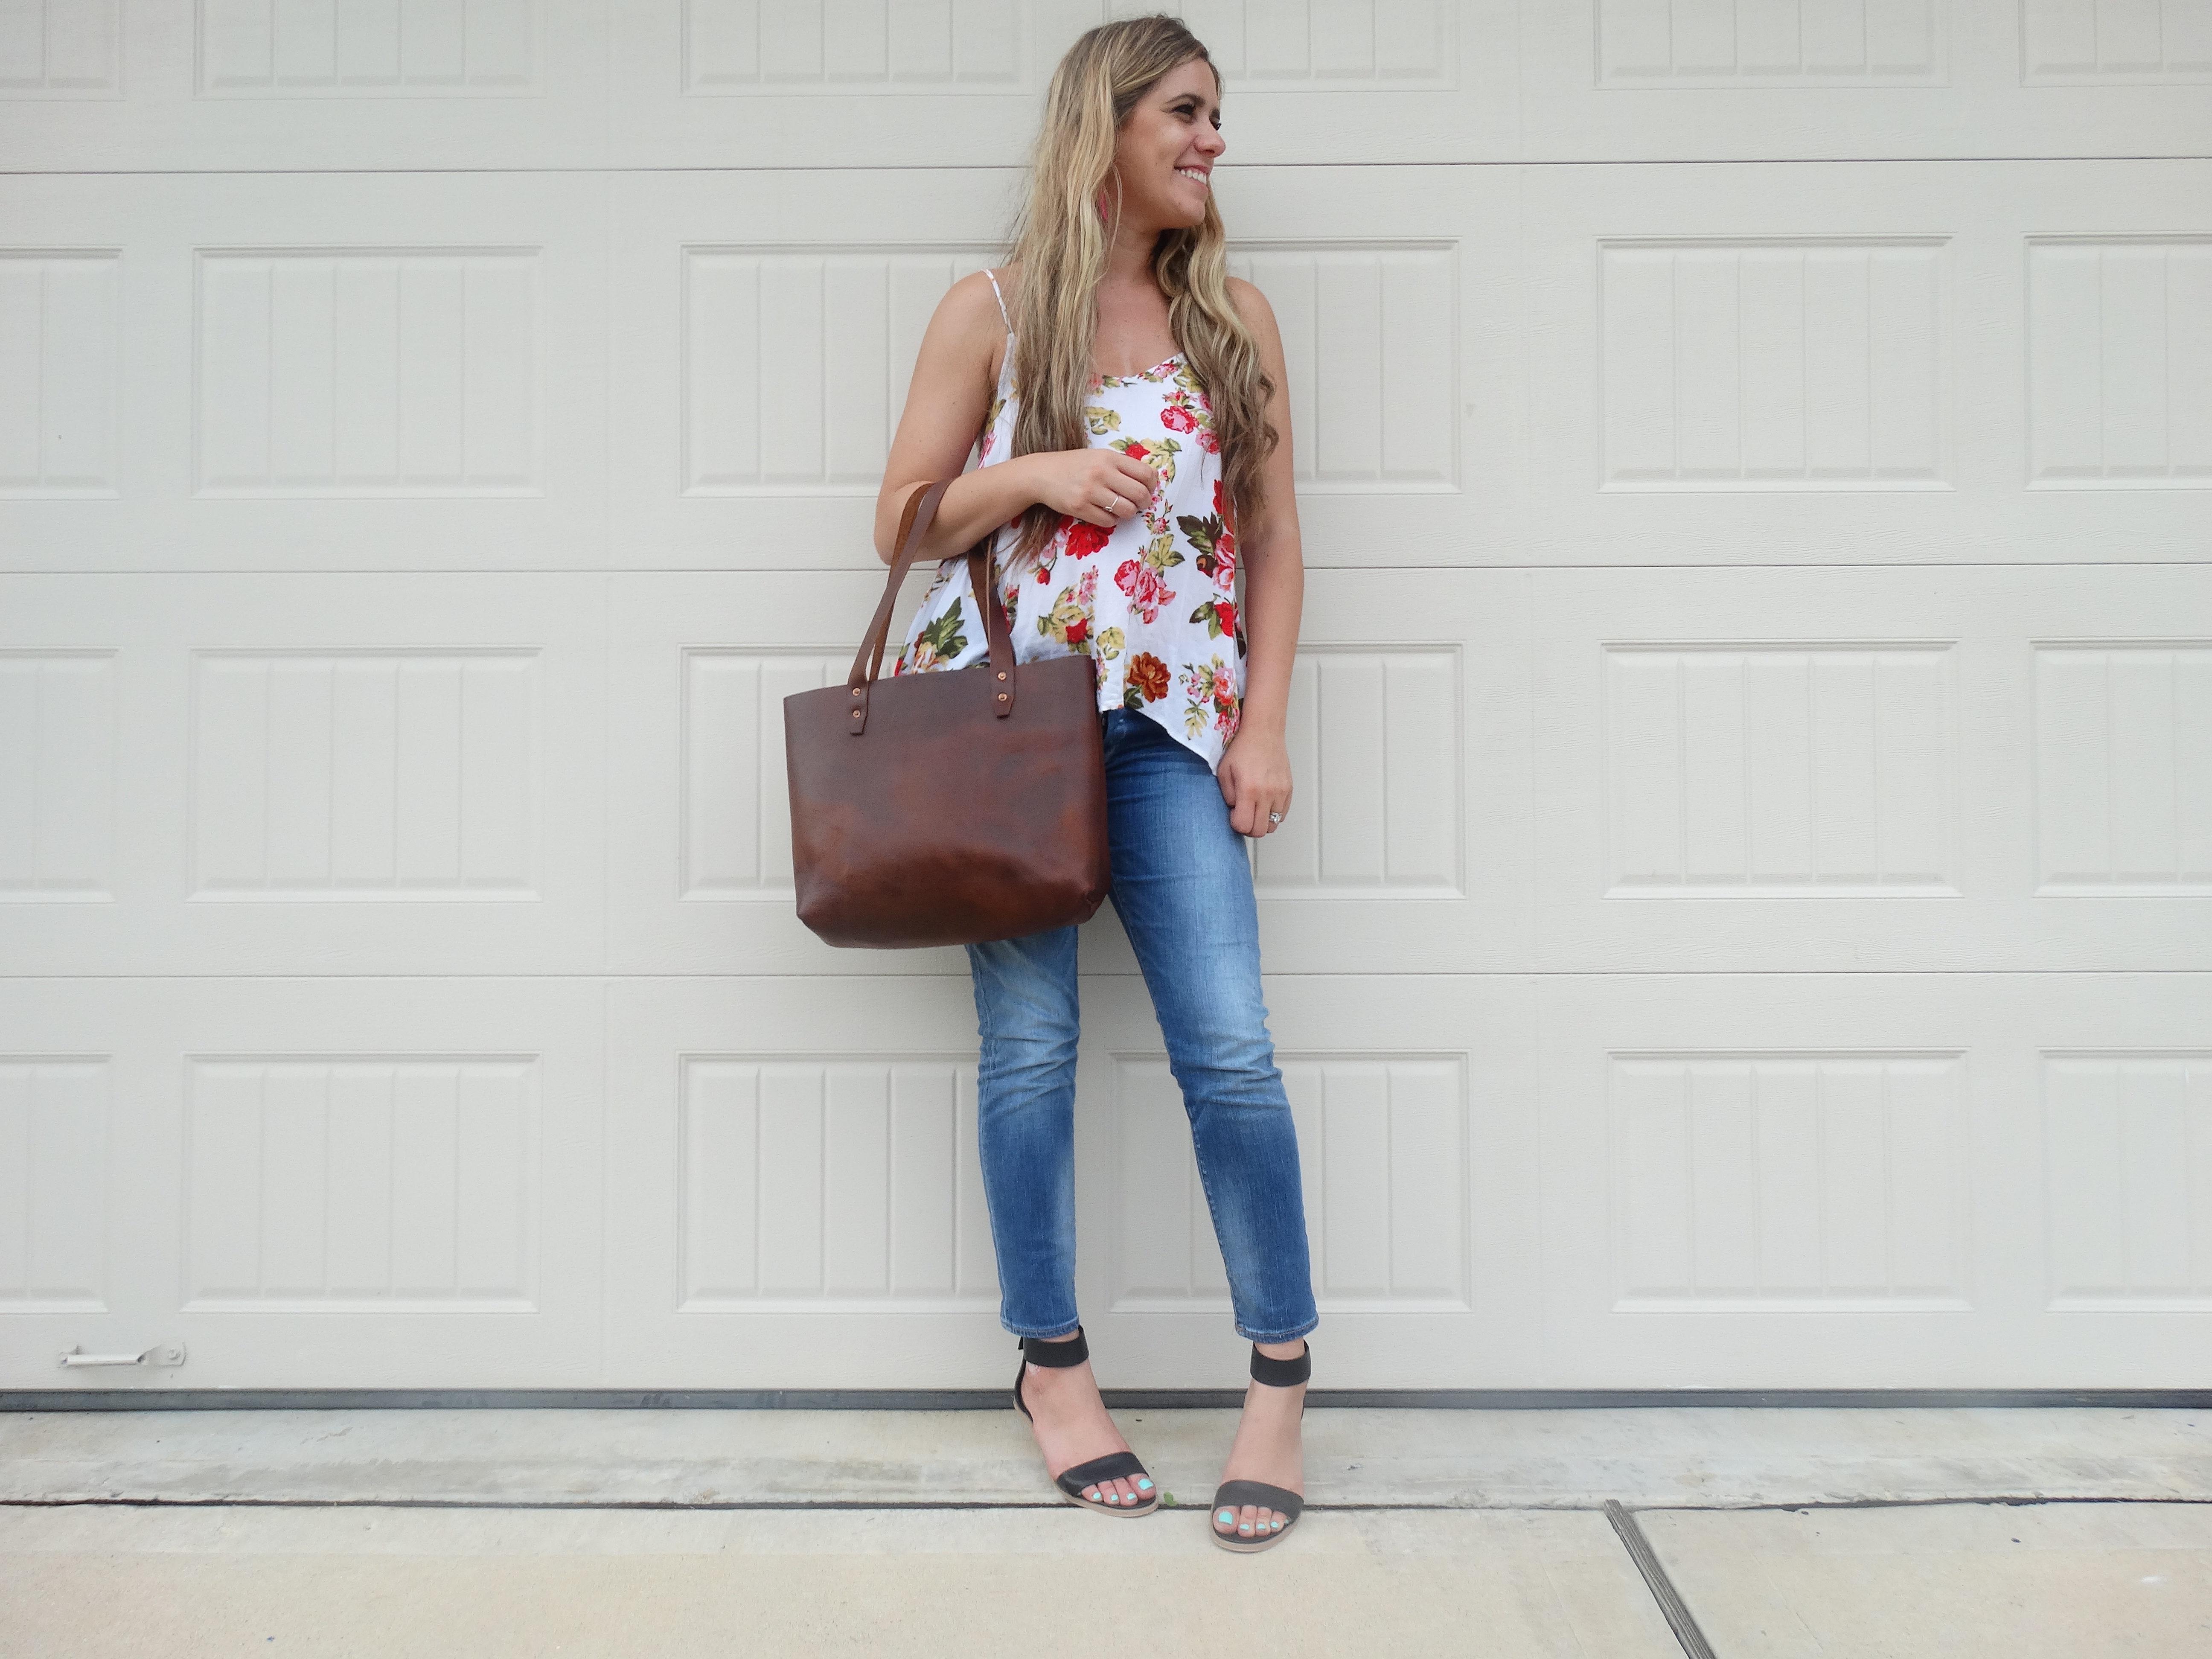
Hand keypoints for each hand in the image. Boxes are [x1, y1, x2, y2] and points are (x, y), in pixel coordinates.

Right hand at [1023, 449, 1158, 528]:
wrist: (1042, 474)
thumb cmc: (1074, 465)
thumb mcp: (1098, 456)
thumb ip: (1120, 466)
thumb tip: (1147, 482)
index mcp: (1109, 457)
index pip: (1145, 473)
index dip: (1151, 485)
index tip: (1147, 489)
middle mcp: (1101, 472)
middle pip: (1139, 494)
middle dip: (1144, 502)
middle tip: (1140, 504)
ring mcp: (1090, 491)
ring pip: (1126, 510)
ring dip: (1128, 513)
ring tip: (1122, 509)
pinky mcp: (1080, 508)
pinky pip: (1108, 521)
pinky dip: (1112, 520)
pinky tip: (1105, 512)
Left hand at [1218, 729, 1291, 838]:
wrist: (1264, 732)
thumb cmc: (1243, 749)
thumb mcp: (1224, 772)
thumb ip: (1227, 796)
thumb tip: (1235, 811)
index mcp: (1249, 789)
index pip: (1244, 826)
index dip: (1236, 824)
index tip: (1233, 813)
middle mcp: (1267, 793)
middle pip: (1260, 831)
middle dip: (1248, 827)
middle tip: (1242, 814)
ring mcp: (1281, 792)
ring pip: (1273, 825)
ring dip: (1261, 821)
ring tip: (1254, 808)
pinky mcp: (1289, 790)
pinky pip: (1282, 814)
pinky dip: (1272, 813)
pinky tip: (1264, 802)